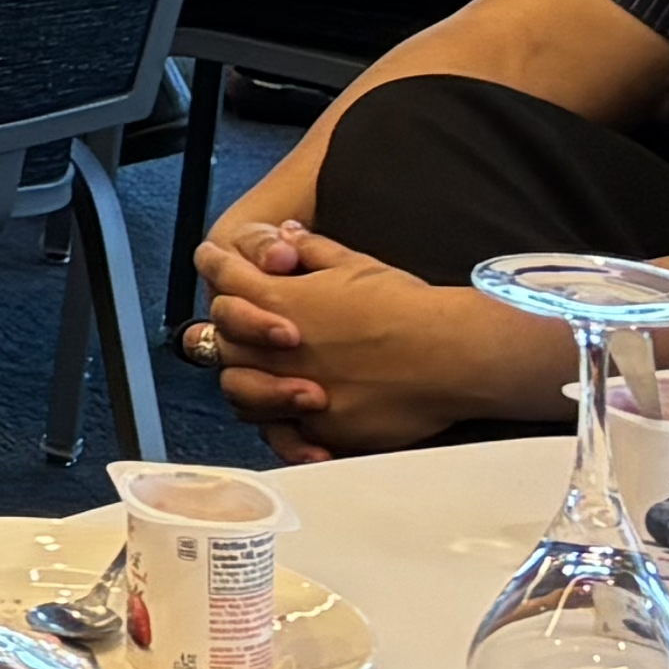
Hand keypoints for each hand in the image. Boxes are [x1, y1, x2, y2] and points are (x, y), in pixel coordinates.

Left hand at [197, 217, 524, 457]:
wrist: (453, 354)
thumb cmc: (408, 307)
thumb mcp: (353, 264)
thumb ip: (309, 250)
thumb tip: (286, 234)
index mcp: (278, 301)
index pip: (222, 280)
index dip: (216, 268)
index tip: (216, 265)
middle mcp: (277, 351)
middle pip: (224, 343)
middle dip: (232, 335)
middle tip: (250, 333)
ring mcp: (296, 394)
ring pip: (242, 394)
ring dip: (250, 385)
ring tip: (270, 379)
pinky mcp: (322, 429)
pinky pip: (282, 434)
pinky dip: (282, 428)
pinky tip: (297, 420)